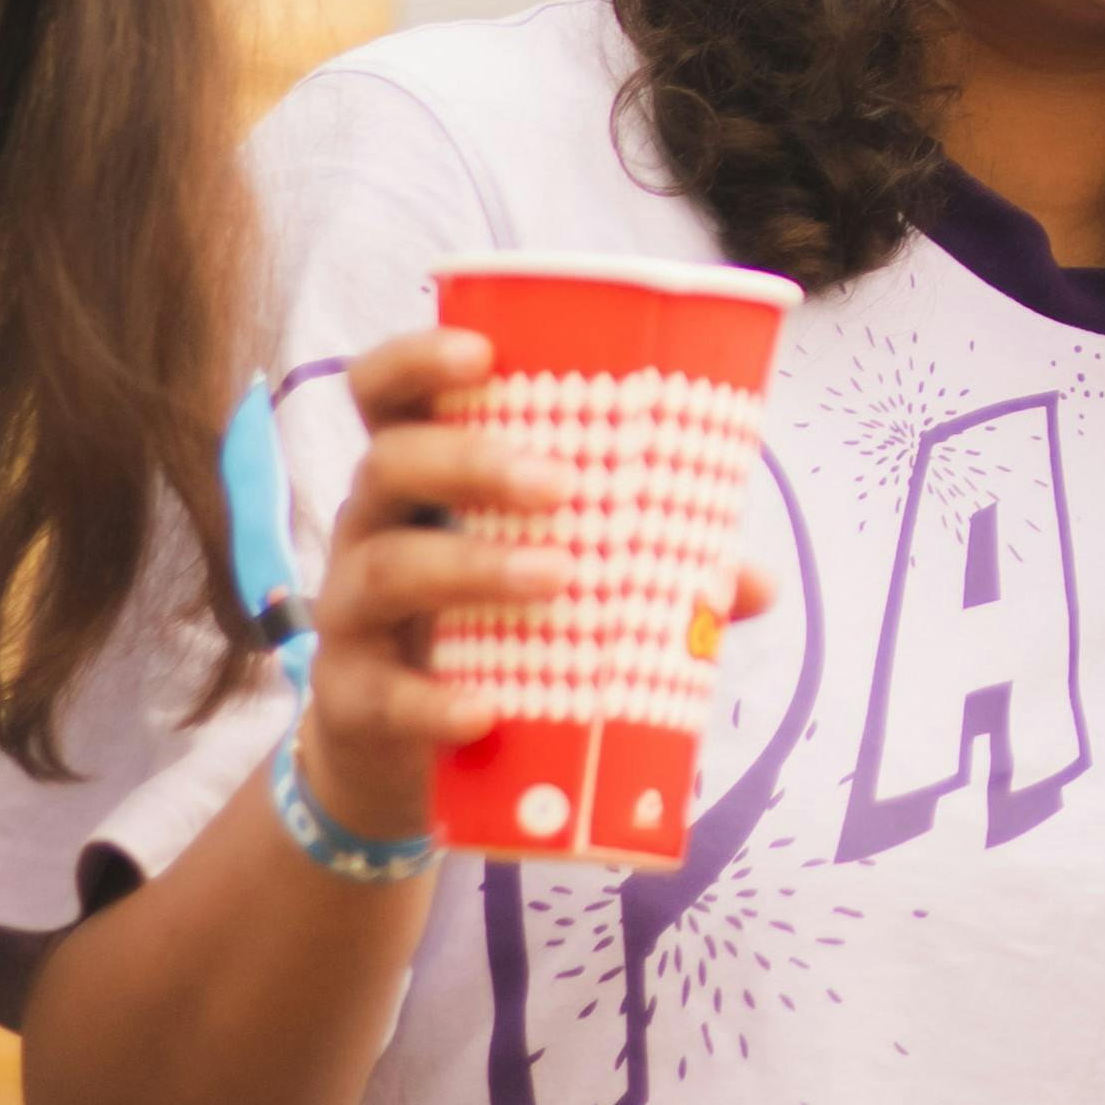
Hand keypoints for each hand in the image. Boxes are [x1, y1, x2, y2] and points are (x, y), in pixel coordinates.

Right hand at [275, 327, 775, 868]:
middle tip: (561, 483)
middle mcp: (372, 527)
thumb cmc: (491, 624)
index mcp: (421, 474)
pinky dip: (432, 701)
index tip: (483, 352)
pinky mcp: (350, 700)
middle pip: (390, 463)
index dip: (419, 358)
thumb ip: (648, 561)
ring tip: (557, 578)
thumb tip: (755, 581)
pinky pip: (381, 694)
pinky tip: (484, 710)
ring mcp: (350, 614)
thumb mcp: (555, 575)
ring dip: (473, 566)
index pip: (386, 391)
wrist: (402, 753)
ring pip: (388, 568)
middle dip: (472, 462)